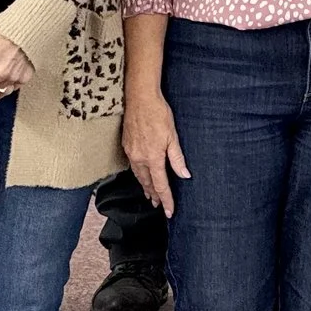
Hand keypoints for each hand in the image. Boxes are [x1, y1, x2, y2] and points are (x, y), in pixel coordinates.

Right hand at [123, 89, 189, 216]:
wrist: (140, 98)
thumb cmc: (158, 114)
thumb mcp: (172, 136)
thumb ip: (177, 158)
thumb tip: (184, 175)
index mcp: (153, 158)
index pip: (161, 185)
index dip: (166, 200)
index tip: (170, 212)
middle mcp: (139, 158)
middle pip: (147, 183)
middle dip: (154, 196)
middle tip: (159, 205)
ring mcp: (131, 152)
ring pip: (138, 176)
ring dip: (145, 186)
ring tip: (150, 195)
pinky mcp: (126, 145)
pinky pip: (132, 166)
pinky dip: (138, 174)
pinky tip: (141, 174)